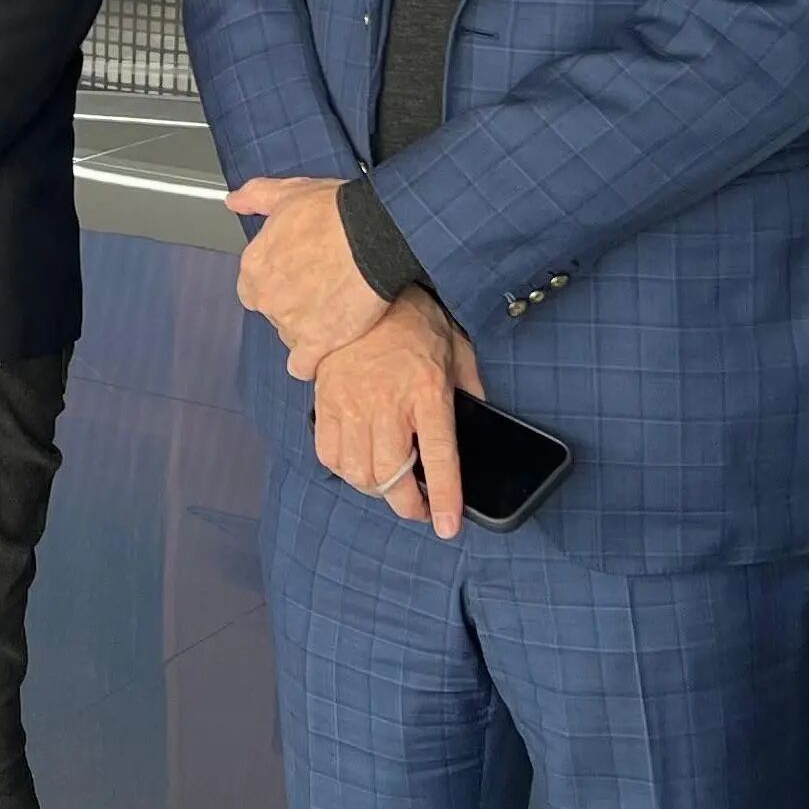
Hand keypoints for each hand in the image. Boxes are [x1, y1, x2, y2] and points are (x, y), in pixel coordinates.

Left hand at [226, 178, 388, 375]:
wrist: (374, 233)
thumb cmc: (336, 212)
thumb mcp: (289, 192)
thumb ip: (255, 197)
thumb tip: (234, 201)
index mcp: (255, 264)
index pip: (252, 286)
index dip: (275, 280)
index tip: (296, 274)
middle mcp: (266, 296)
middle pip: (272, 311)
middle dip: (291, 304)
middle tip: (319, 288)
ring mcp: (290, 322)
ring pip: (289, 336)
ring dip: (306, 328)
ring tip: (333, 309)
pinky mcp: (317, 343)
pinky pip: (303, 365)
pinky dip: (311, 361)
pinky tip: (324, 348)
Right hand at [307, 292, 484, 536]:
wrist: (360, 281)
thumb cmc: (412, 317)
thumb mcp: (457, 346)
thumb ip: (472, 385)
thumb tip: (483, 415)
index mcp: (427, 392)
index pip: (439, 458)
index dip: (443, 498)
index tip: (445, 526)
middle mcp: (387, 404)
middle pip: (392, 477)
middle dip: (407, 505)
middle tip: (418, 507)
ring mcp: (351, 404)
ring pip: (359, 472)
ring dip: (375, 490)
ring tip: (388, 485)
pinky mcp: (325, 399)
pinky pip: (328, 452)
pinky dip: (343, 469)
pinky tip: (357, 463)